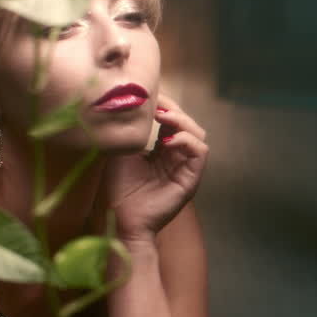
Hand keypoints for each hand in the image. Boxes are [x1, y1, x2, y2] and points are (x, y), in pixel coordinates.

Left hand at [104, 94, 208, 242]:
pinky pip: (200, 152)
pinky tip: (168, 141)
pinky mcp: (191, 179)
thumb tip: (131, 105)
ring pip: (198, 134)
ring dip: (182, 122)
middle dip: (173, 110)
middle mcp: (176, 158)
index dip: (165, 106)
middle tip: (155, 105)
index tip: (148, 97)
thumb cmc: (115, 189)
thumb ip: (131, 132)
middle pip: (187, 124)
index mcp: (161, 151)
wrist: (118, 219)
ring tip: (161, 118)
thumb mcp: (121, 152)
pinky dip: (187, 141)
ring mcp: (185, 168)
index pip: (172, 122)